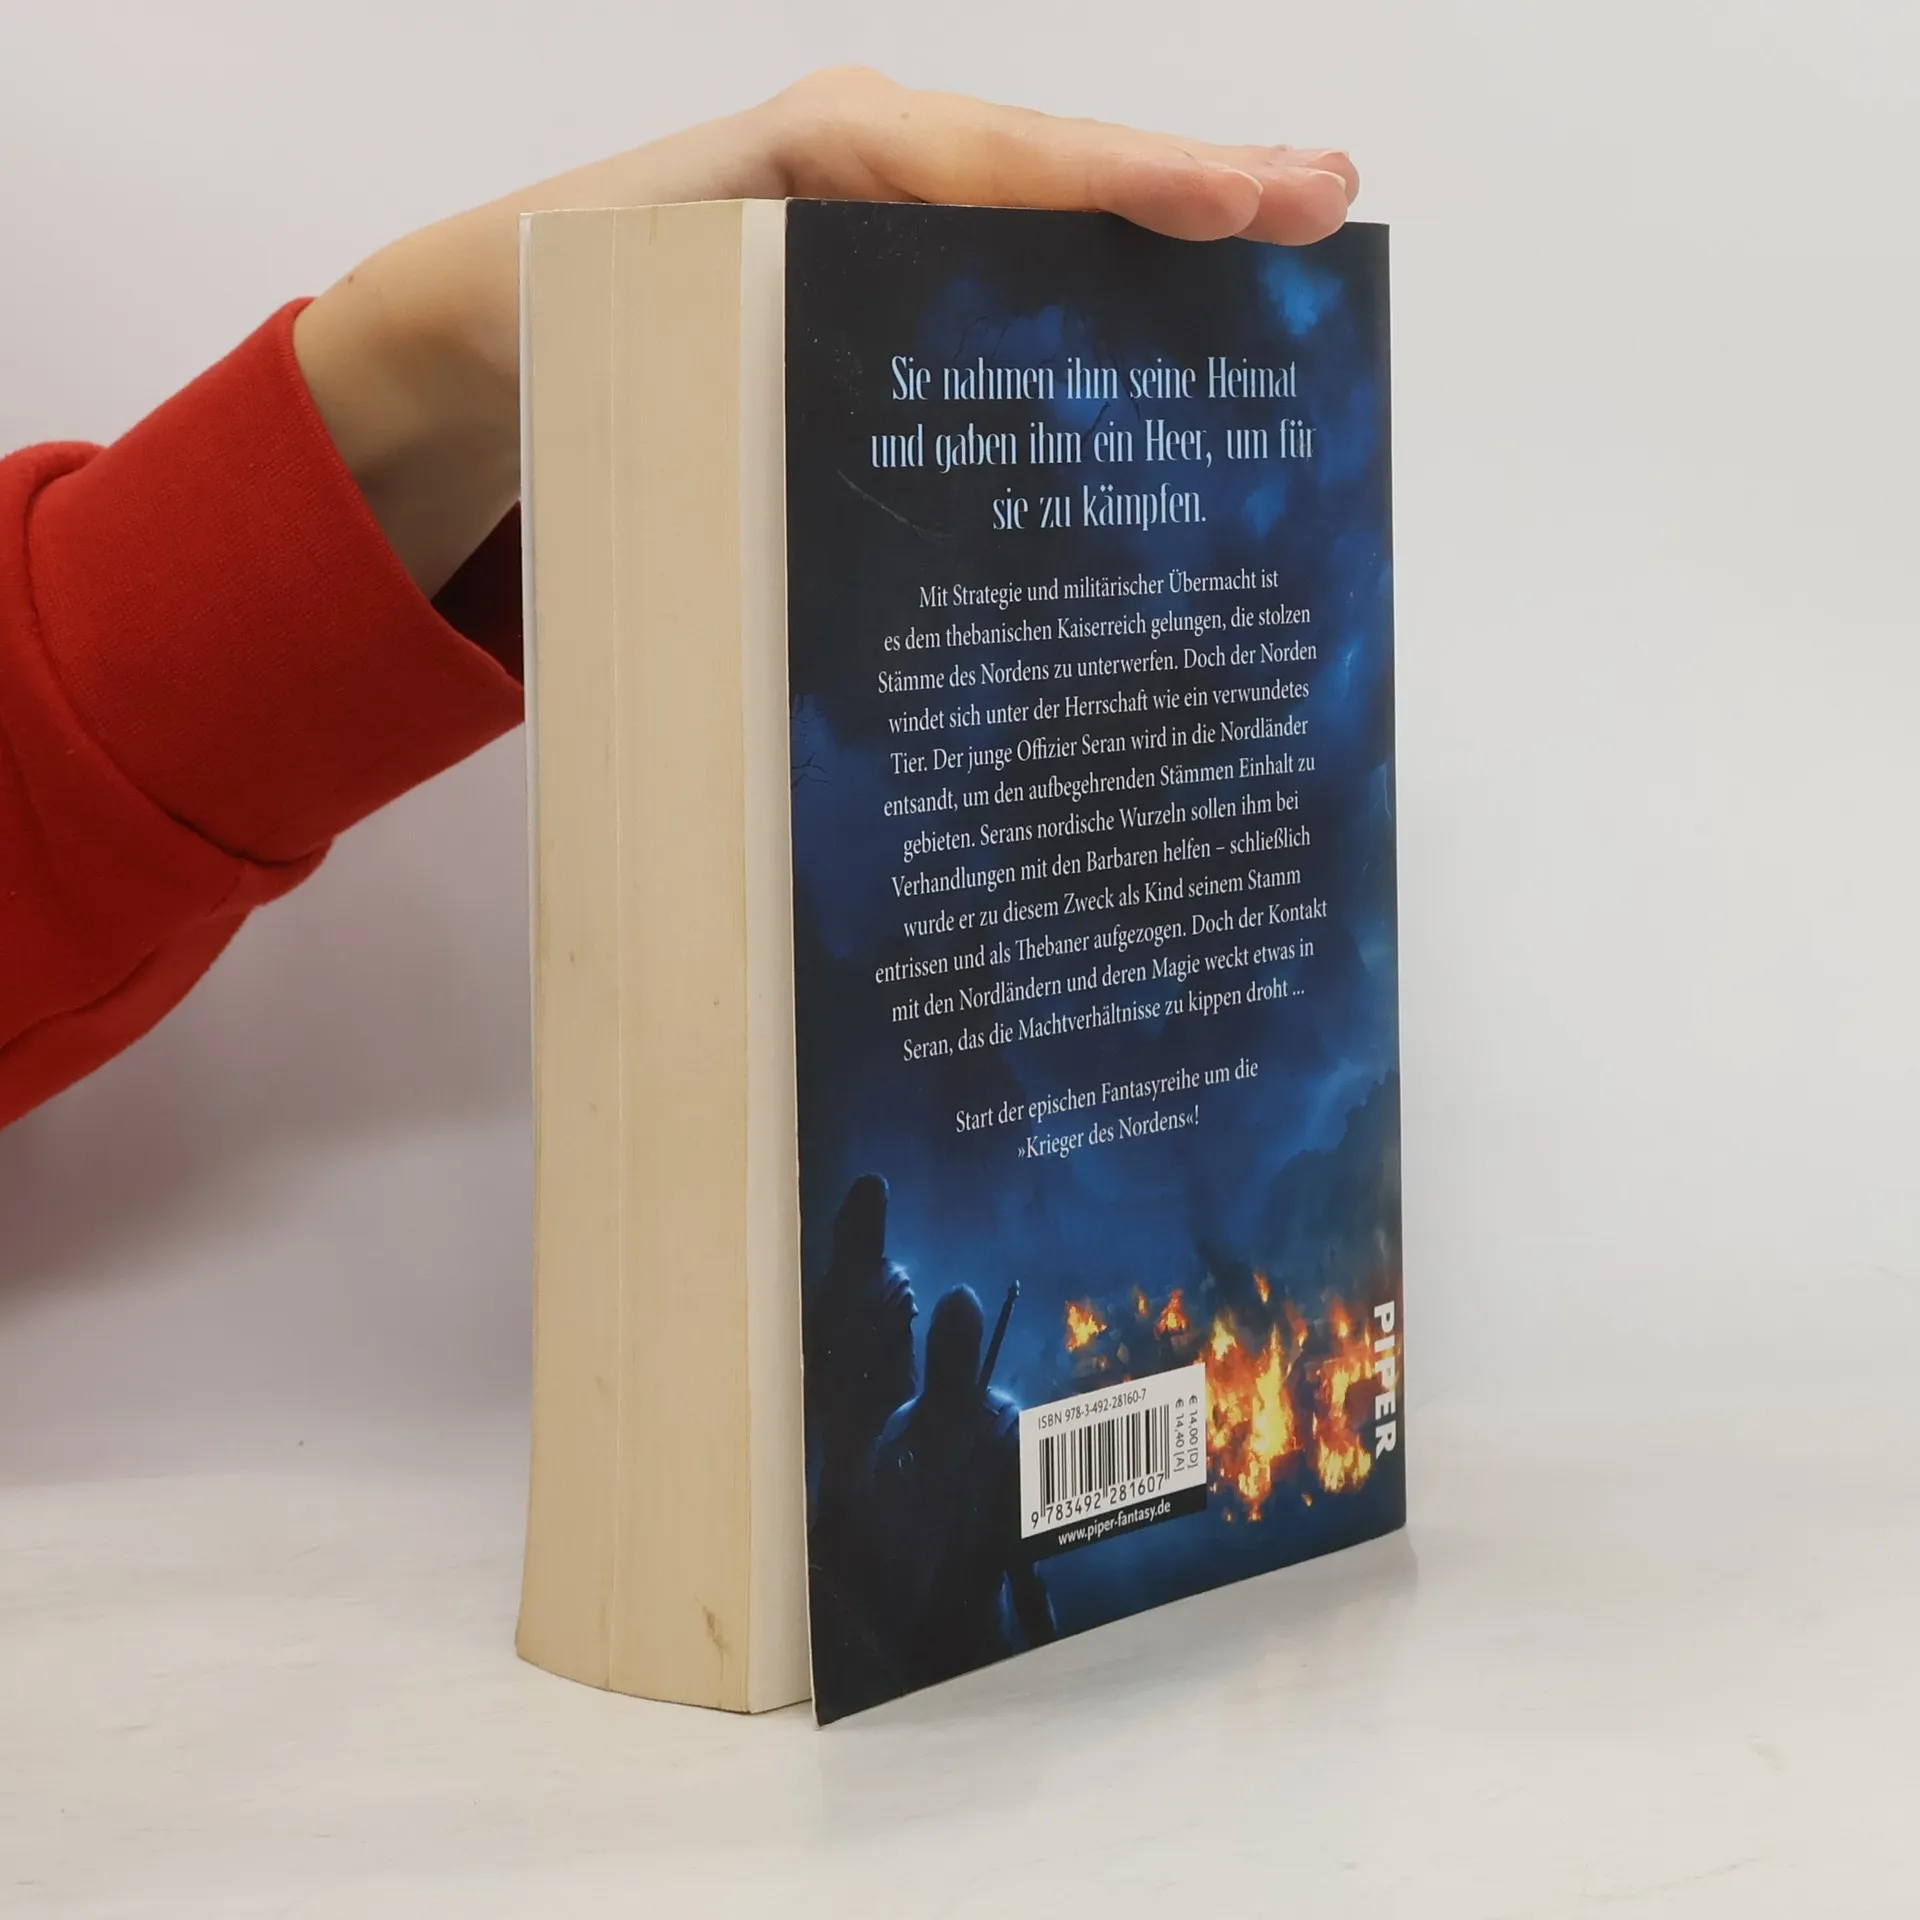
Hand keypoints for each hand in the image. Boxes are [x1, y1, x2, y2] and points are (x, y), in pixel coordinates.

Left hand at [294, 68, 1358, 599]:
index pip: (997, 160)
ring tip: (1287, 268)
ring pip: (1042, 238)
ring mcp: (883, 243)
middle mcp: (871, 182)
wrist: (478, 348)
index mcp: (819, 157)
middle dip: (1190, 195)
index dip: (1126, 181)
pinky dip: (1085, 325)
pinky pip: (998, 301)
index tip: (1244, 201)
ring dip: (1163, 259)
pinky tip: (1157, 371)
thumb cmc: (546, 312)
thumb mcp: (621, 297)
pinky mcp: (878, 306)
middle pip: (1053, 180)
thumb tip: (835, 415)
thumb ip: (723, 312)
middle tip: (1323, 210)